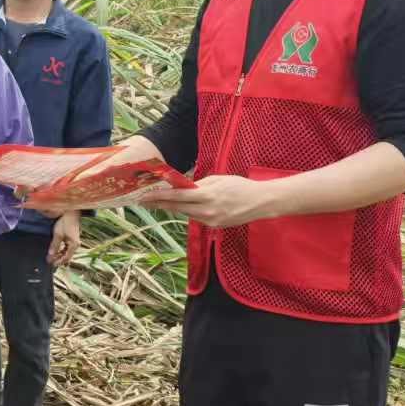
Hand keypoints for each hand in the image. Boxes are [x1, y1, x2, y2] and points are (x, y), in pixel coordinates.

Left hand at [47, 210, 81, 266]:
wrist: (70, 214)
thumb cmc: (65, 223)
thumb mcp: (58, 235)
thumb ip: (54, 246)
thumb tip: (50, 255)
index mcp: (74, 245)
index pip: (66, 258)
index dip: (58, 261)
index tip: (51, 264)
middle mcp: (76, 245)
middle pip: (67, 256)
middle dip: (59, 259)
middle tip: (50, 262)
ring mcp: (75, 242)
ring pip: (67, 253)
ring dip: (60, 255)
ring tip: (52, 257)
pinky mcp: (72, 240)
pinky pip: (67, 248)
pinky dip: (62, 251)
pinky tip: (56, 252)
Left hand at [143, 174, 278, 226]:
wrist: (262, 202)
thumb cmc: (240, 186)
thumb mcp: (218, 179)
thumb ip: (198, 185)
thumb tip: (181, 187)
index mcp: (208, 196)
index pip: (178, 197)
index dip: (159, 197)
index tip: (144, 196)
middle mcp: (208, 211)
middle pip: (177, 208)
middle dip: (159, 204)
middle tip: (142, 201)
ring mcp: (211, 221)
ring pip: (185, 214)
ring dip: (171, 208)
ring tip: (155, 203)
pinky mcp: (215, 226)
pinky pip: (196, 217)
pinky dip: (187, 211)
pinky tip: (178, 207)